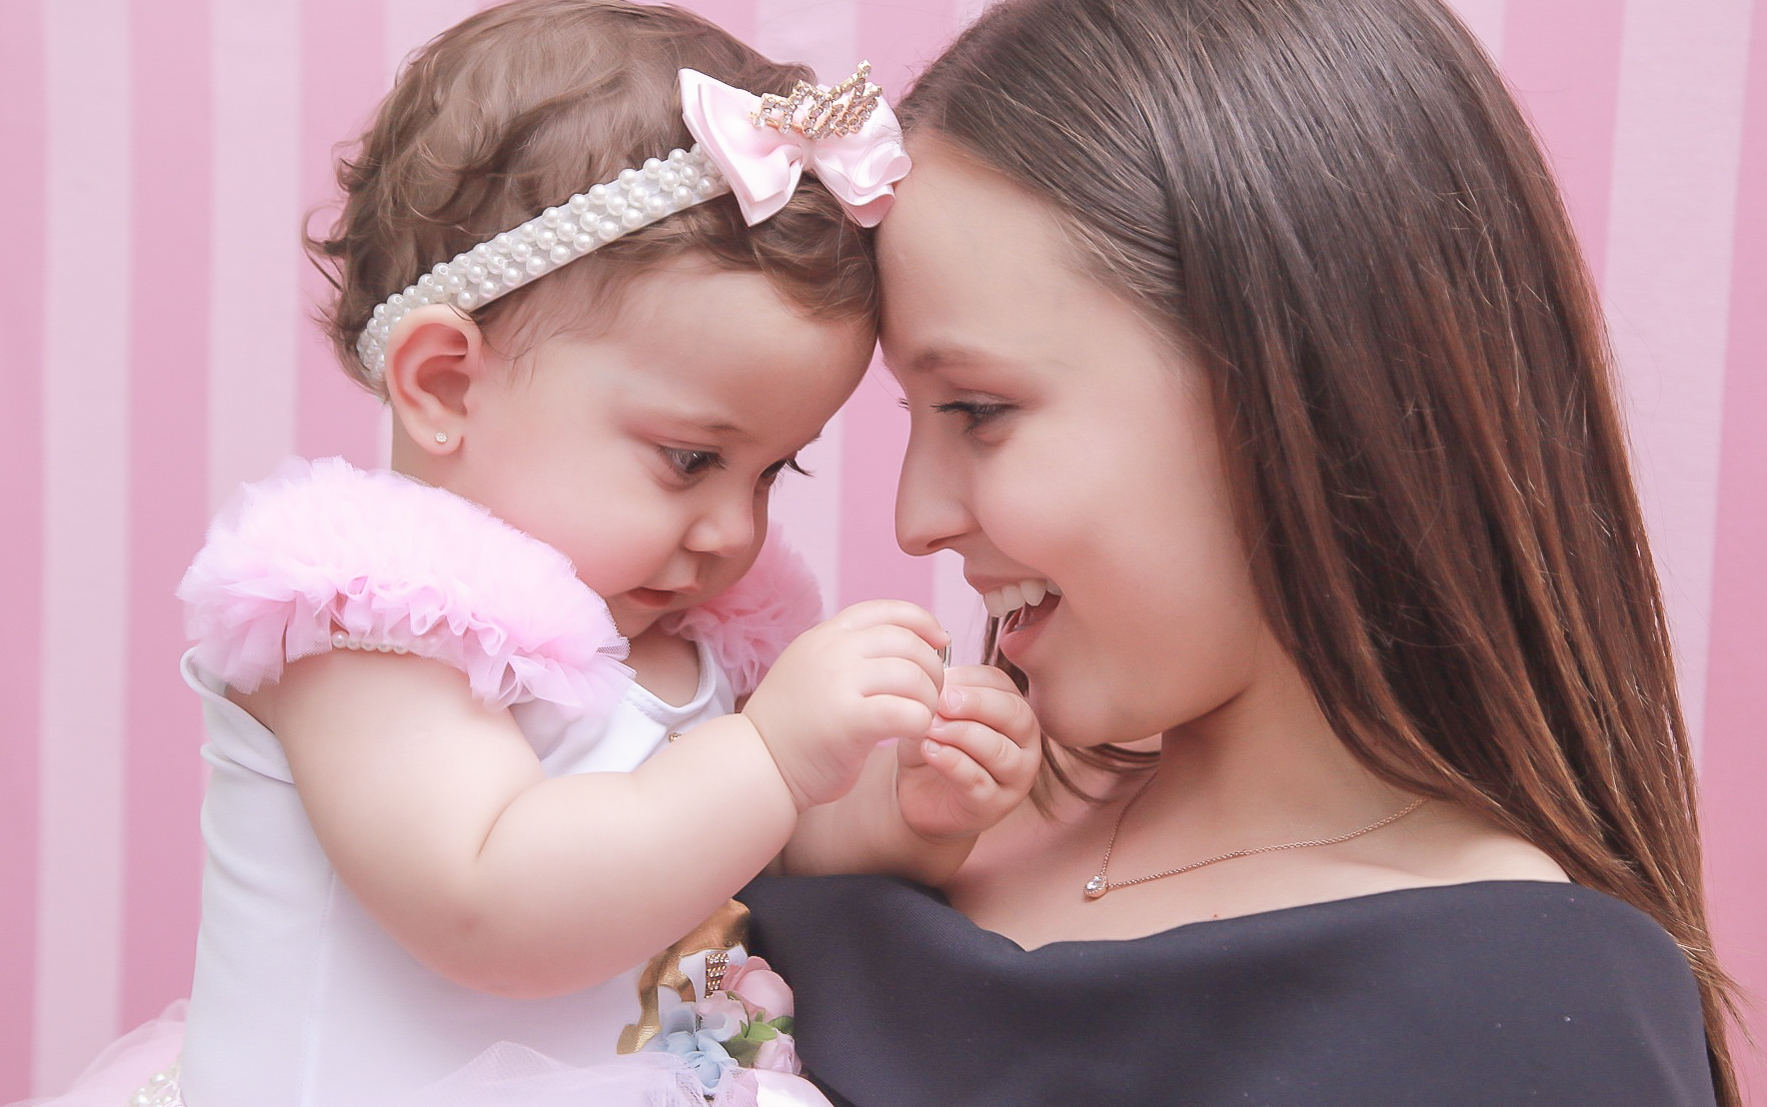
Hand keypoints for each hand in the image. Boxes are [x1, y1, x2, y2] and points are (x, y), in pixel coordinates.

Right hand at [743, 600, 947, 810]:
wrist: (755, 766)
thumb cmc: (791, 727)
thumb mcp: (812, 670)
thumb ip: (848, 654)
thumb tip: (907, 643)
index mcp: (825, 635)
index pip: (887, 610)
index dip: (923, 622)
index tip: (940, 642)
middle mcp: (832, 650)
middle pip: (909, 643)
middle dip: (933, 669)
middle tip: (931, 696)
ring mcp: (838, 682)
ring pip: (914, 677)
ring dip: (929, 700)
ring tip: (921, 718)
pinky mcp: (848, 720)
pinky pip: (908, 712)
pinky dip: (920, 723)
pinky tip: (912, 735)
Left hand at [895, 664, 1040, 842]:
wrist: (920, 797)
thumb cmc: (934, 745)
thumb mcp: (934, 713)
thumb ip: (940, 696)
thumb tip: (939, 677)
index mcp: (1013, 708)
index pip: (1001, 683)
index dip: (969, 678)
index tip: (937, 678)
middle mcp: (1025, 742)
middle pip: (1015, 714)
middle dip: (977, 703)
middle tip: (943, 701)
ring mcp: (1014, 777)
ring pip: (1000, 750)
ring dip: (963, 734)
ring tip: (932, 728)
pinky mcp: (993, 806)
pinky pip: (978, 781)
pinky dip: (952, 762)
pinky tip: (930, 750)